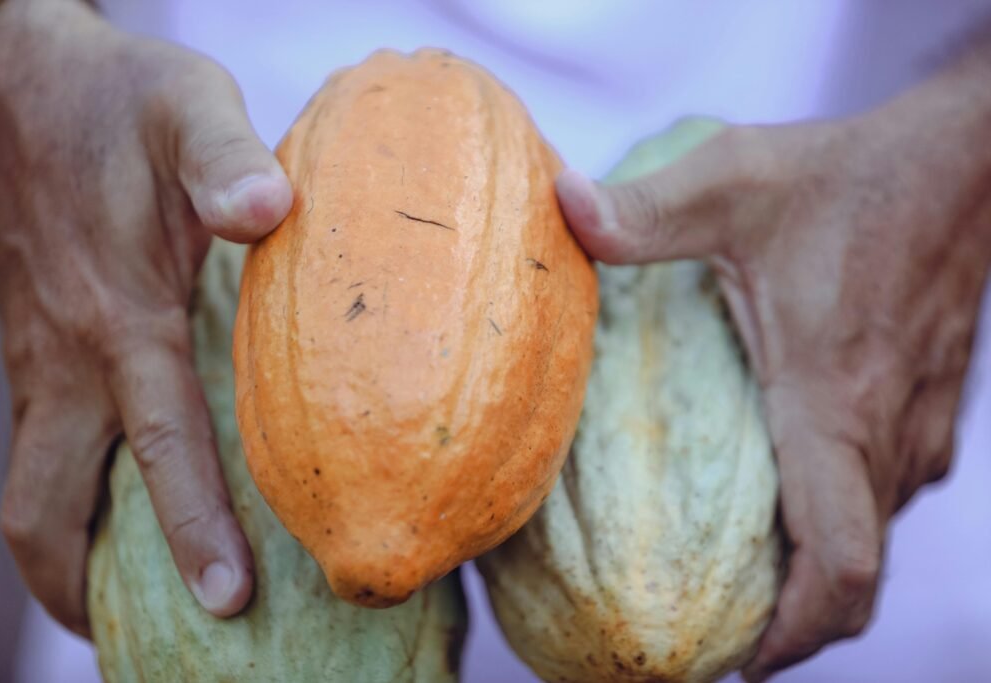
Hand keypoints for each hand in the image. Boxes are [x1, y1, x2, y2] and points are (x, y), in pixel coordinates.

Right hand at [0, 0, 291, 634]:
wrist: (17, 82)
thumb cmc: (114, 101)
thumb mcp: (184, 111)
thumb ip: (225, 161)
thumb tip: (274, 209)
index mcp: (116, 318)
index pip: (157, 445)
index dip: (190, 528)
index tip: (229, 600)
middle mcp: (65, 360)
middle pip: (46, 513)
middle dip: (84, 590)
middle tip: (156, 637)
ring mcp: (41, 361)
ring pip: (35, 492)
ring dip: (72, 556)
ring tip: (131, 601)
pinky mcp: (38, 350)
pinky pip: (45, 452)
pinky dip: (75, 500)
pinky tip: (125, 506)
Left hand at [556, 65, 990, 678]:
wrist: (961, 160)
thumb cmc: (850, 176)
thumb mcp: (732, 181)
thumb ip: (643, 211)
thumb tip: (557, 204)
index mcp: (835, 401)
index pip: (839, 562)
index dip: (794, 634)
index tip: (736, 663)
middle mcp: (889, 432)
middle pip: (854, 572)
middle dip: (792, 621)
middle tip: (712, 636)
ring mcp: (919, 424)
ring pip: (871, 535)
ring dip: (812, 573)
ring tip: (739, 583)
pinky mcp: (928, 406)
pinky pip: (882, 495)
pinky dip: (836, 524)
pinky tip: (781, 507)